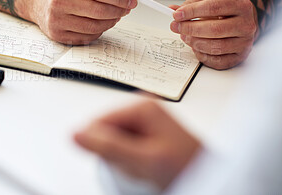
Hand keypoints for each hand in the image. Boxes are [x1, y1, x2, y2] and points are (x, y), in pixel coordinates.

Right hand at [19, 0, 138, 44]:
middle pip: (98, 11)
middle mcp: (59, 1)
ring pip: (94, 26)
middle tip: (127, 9)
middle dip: (118, 11)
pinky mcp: (57, 34)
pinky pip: (86, 36)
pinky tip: (101, 23)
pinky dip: (99, 31)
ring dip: (110, 22)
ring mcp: (56, 20)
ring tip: (115, 16)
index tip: (133, 0)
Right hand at [74, 100, 199, 188]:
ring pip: (114, 139)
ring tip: (143, 167)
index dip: (99, 145)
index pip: (98, 121)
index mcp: (141, 106)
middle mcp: (142, 107)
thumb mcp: (144, 160)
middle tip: (135, 166)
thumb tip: (76, 134)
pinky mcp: (146, 130)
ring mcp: (145, 118)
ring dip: (122, 157)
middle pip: (106, 130)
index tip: (116, 162)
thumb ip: (109, 147)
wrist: (205, 175)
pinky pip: (125, 144)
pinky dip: (129, 158)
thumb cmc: (185, 166)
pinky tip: (145, 165)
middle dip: (114, 152)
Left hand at [170, 0, 257, 69]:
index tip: (176, 15)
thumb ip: (192, 1)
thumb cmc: (225, 8)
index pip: (213, 8)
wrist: (244, 19)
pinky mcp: (239, 57)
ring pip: (215, 47)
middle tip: (175, 27)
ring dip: (194, 42)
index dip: (192, 12)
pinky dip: (202, 55)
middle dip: (190, 29)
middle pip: (214, 29)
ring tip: (185, 36)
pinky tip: (196, 47)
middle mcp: (246, 24)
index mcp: (240, 4)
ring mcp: (244, 42)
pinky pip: (217, 61)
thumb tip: (173, 10)